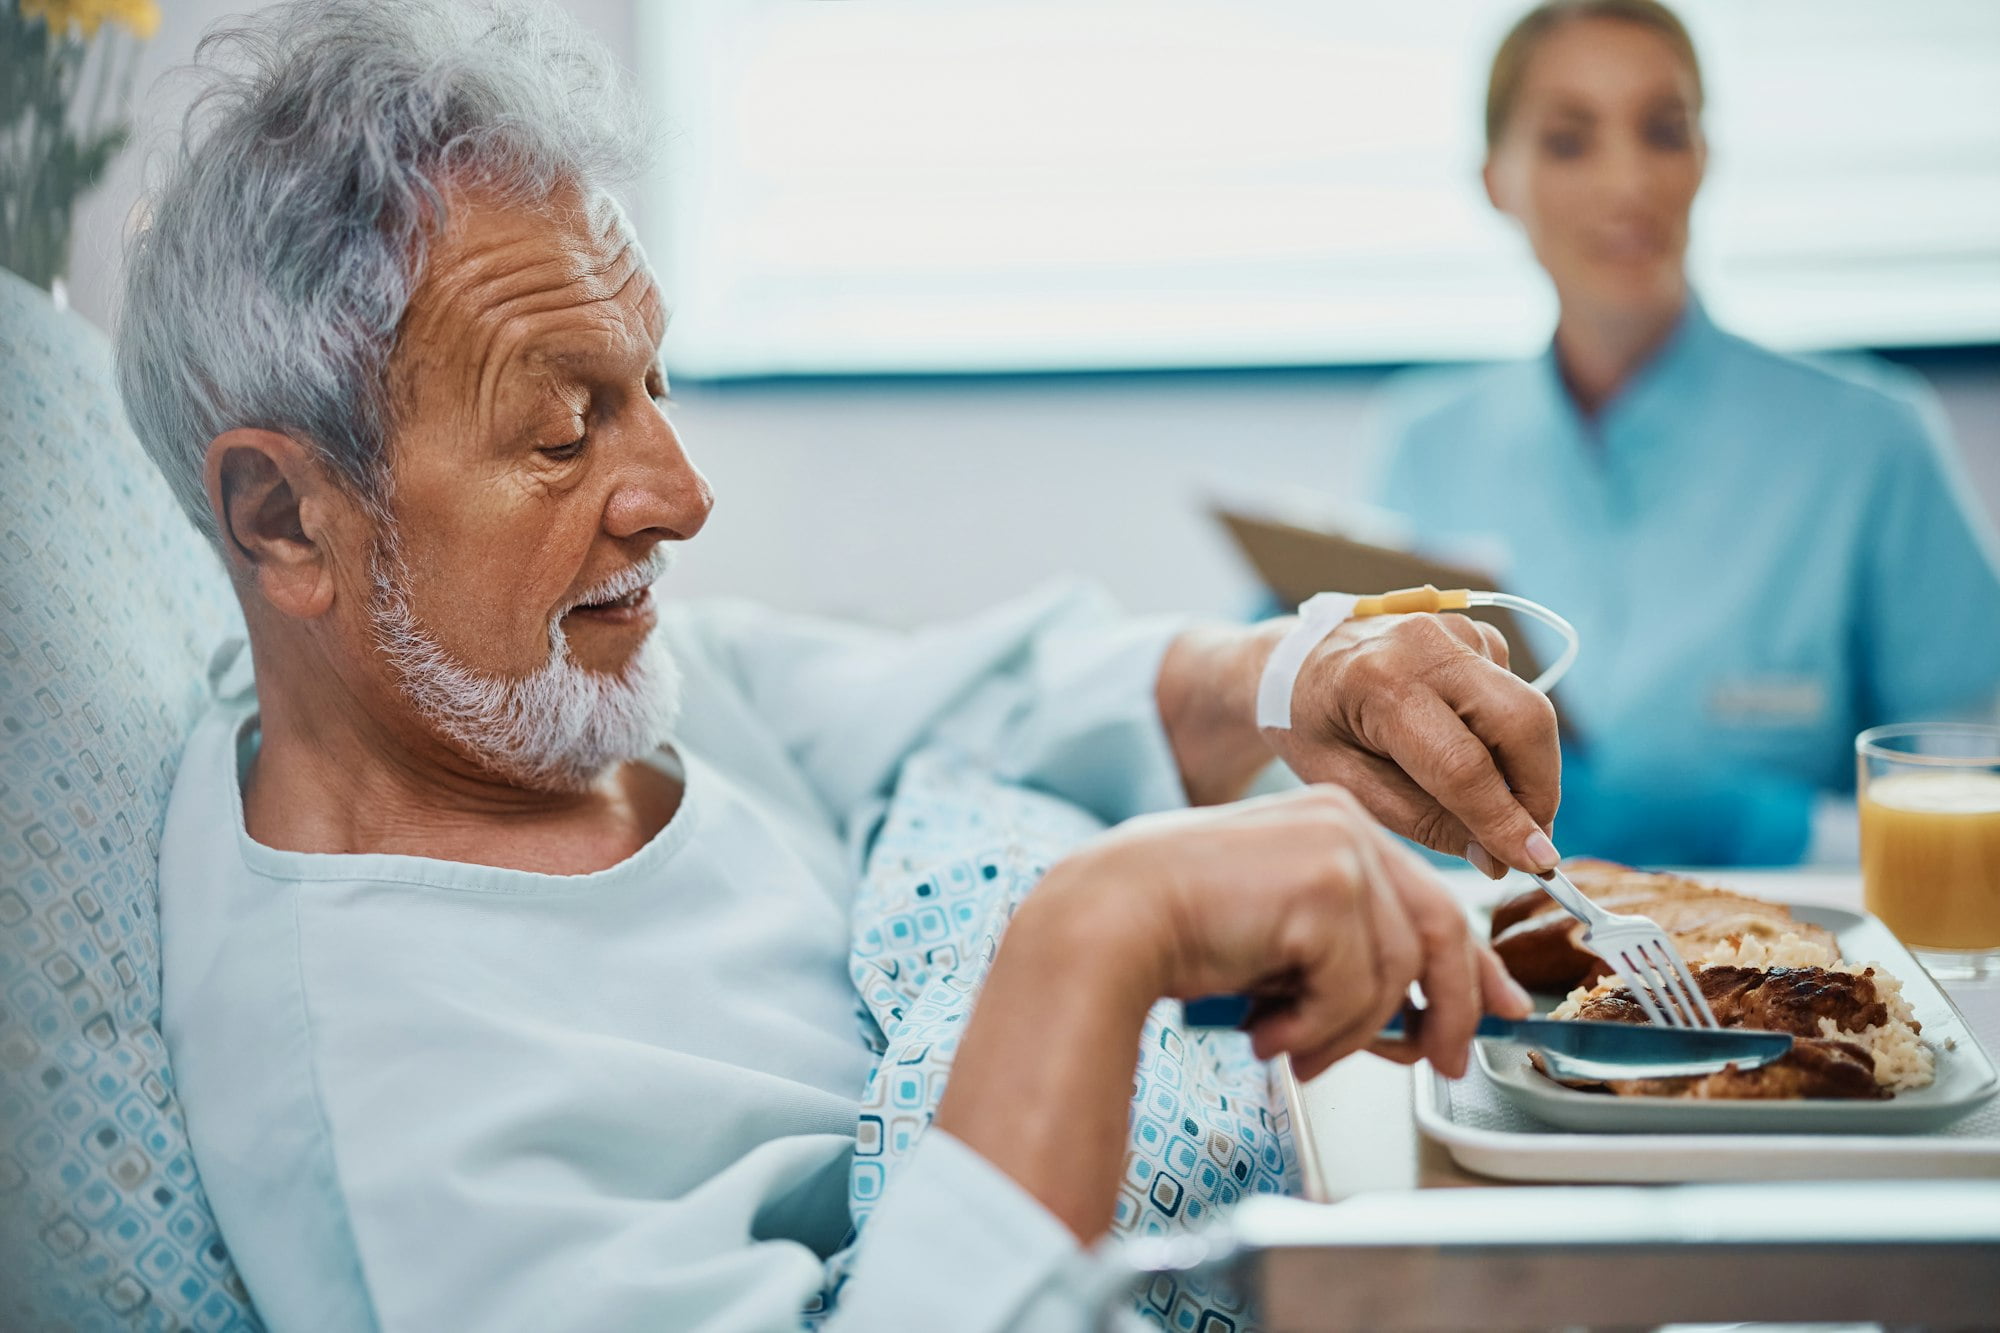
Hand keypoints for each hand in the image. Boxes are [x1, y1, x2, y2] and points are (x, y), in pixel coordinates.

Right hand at [1022, 784, 1530, 1080]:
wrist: (1108, 919)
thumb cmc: (1174, 929)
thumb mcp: (1281, 937)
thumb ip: (1347, 955)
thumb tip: (1422, 1020)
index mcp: (1334, 823)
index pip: (1429, 899)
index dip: (1472, 964)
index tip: (1498, 1009)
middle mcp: (1347, 823)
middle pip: (1437, 932)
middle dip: (1447, 1011)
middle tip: (1441, 1064)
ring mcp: (1342, 849)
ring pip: (1395, 974)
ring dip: (1344, 1033)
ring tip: (1287, 1045)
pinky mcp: (1329, 885)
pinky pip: (1356, 990)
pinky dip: (1315, 1028)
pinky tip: (1265, 1029)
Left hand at [1264, 612, 1561, 877]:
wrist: (1291, 663)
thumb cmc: (1309, 727)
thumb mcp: (1346, 786)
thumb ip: (1423, 821)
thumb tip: (1499, 856)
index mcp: (1379, 682)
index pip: (1464, 765)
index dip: (1507, 821)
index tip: (1539, 865)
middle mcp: (1425, 644)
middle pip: (1523, 721)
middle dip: (1539, 792)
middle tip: (1526, 844)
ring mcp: (1455, 629)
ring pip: (1529, 712)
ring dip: (1526, 770)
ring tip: (1487, 805)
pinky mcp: (1473, 633)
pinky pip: (1514, 696)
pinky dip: (1506, 739)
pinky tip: (1463, 749)